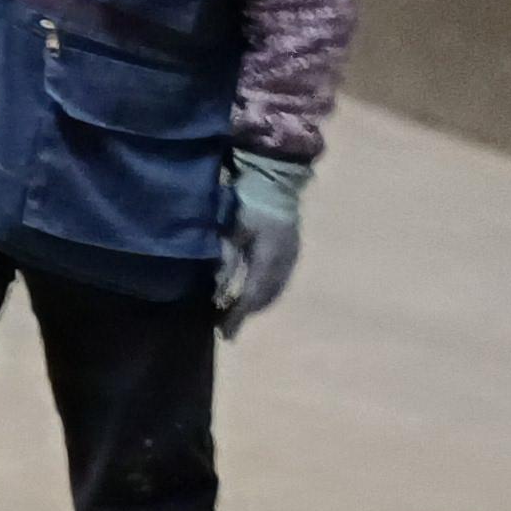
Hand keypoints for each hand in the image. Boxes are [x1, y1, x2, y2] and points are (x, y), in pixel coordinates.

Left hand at [214, 149, 309, 336]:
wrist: (276, 178)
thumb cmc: (248, 199)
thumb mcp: (233, 228)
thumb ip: (226, 258)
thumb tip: (218, 288)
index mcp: (269, 257)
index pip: (251, 295)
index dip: (237, 315)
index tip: (224, 332)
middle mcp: (285, 262)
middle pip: (265, 298)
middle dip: (246, 313)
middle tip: (226, 325)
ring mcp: (292, 257)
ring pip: (274, 291)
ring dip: (256, 304)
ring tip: (237, 313)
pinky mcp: (292, 251)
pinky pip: (279, 281)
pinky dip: (264, 292)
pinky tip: (252, 293)